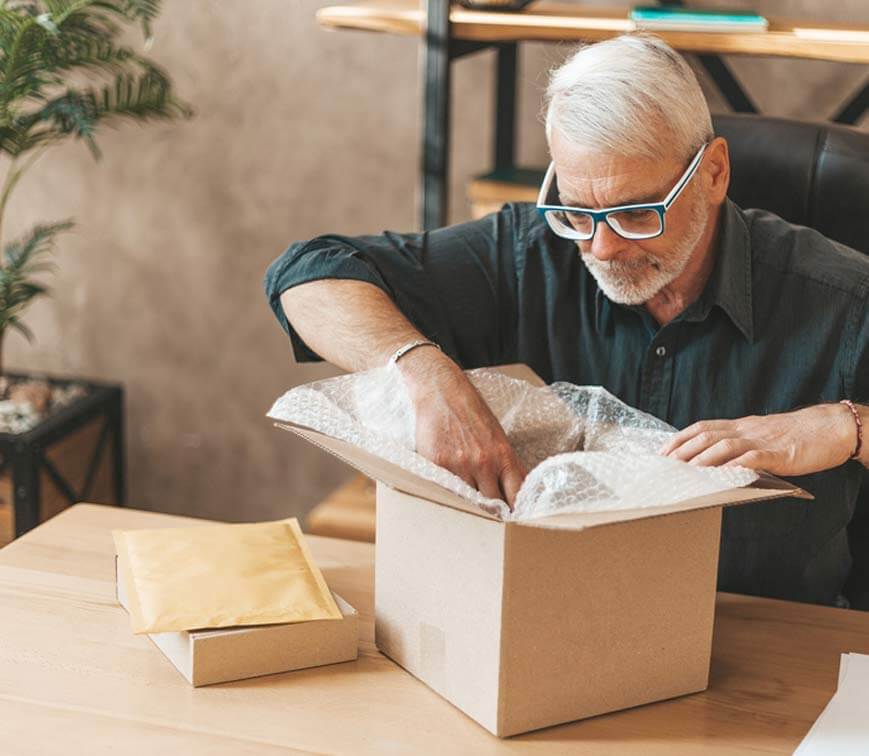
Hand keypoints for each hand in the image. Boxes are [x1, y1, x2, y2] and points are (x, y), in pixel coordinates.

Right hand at [397, 349, 526, 507]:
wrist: (441, 391)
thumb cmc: (471, 411)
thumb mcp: (497, 435)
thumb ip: (505, 463)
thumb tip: (514, 490)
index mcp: (503, 455)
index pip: (517, 495)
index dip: (516, 510)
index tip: (514, 518)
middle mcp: (484, 462)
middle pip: (492, 504)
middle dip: (491, 511)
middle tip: (488, 516)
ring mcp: (460, 465)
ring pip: (467, 501)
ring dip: (468, 504)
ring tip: (466, 505)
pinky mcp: (437, 465)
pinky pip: (445, 490)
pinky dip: (448, 493)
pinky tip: (447, 491)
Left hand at [658, 403, 857, 475]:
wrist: (830, 427)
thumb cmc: (795, 435)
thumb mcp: (760, 434)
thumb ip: (740, 443)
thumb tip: (717, 458)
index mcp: (741, 425)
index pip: (702, 428)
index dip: (680, 438)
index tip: (662, 451)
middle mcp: (746, 430)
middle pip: (706, 436)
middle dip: (683, 450)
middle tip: (666, 465)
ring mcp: (762, 441)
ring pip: (725, 445)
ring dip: (703, 459)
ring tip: (687, 471)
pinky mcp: (779, 454)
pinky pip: (754, 458)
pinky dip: (737, 465)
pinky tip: (723, 474)